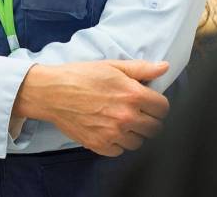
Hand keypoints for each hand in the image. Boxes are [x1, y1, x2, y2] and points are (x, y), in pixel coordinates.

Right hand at [12, 60, 169, 156]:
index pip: (163, 109)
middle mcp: (126, 117)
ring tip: (122, 121)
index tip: (150, 103)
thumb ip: (141, 69)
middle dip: (150, 120)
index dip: (158, 105)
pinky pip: (120, 151)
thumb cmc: (81, 76)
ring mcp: (113, 133)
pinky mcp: (99, 145)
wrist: (52, 92)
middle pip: (155, 128)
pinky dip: (117, 143)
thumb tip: (163, 68)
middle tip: (138, 112)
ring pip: (139, 142)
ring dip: (134, 133)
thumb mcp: (113, 66)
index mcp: (132, 95)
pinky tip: (110, 129)